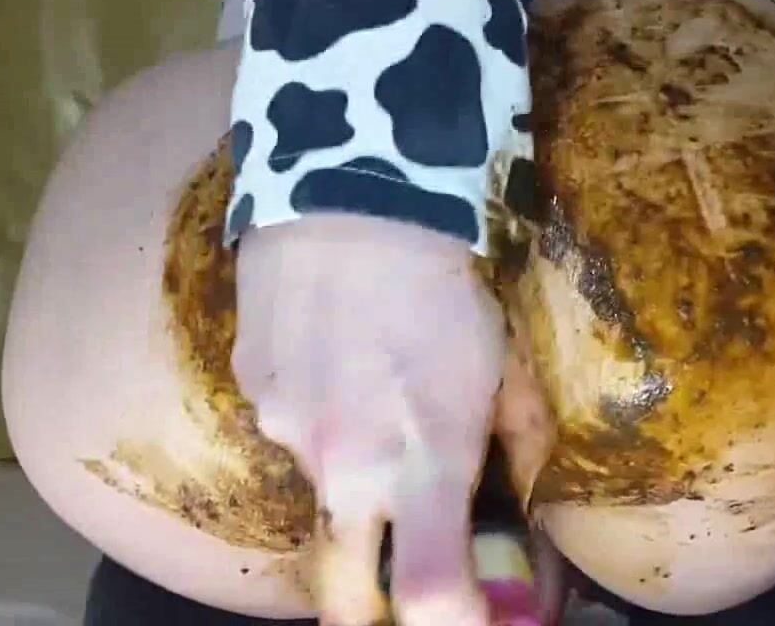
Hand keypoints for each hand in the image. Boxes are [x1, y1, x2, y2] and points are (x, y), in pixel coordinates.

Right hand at [232, 214, 506, 625]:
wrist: (354, 191)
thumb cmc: (450, 283)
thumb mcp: (509, 370)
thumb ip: (518, 452)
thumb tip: (524, 515)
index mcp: (423, 466)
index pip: (430, 598)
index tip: (473, 618)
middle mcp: (342, 470)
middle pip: (342, 595)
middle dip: (371, 605)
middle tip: (401, 568)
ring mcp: (284, 433)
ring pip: (318, 490)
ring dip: (349, 471)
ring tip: (373, 396)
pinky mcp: (250, 391)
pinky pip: (286, 428)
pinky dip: (315, 414)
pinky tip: (335, 357)